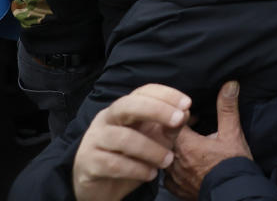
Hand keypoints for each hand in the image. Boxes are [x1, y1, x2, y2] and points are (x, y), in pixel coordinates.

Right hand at [72, 84, 191, 200]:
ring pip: (123, 138)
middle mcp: (107, 119)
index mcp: (124, 108)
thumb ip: (170, 126)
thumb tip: (185, 112)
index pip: (143, 92)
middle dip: (156, 110)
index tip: (187, 103)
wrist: (101, 185)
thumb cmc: (131, 156)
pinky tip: (150, 174)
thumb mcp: (155, 139)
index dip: (166, 94)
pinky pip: (114, 164)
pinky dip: (137, 170)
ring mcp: (95, 139)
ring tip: (168, 161)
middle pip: (128, 105)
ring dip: (152, 150)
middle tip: (178, 120)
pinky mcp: (89, 162)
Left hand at [164, 81, 252, 199]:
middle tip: (188, 125)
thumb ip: (227, 107)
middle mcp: (173, 160)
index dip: (177, 115)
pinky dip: (174, 164)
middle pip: (163, 138)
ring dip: (173, 146)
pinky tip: (185, 162)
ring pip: (163, 155)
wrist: (234, 194)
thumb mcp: (232, 133)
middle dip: (173, 129)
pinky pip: (167, 173)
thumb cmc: (232, 164)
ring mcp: (172, 177)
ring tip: (188, 142)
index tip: (187, 113)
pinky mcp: (175, 189)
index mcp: (184, 143)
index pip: (169, 122)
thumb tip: (230, 84)